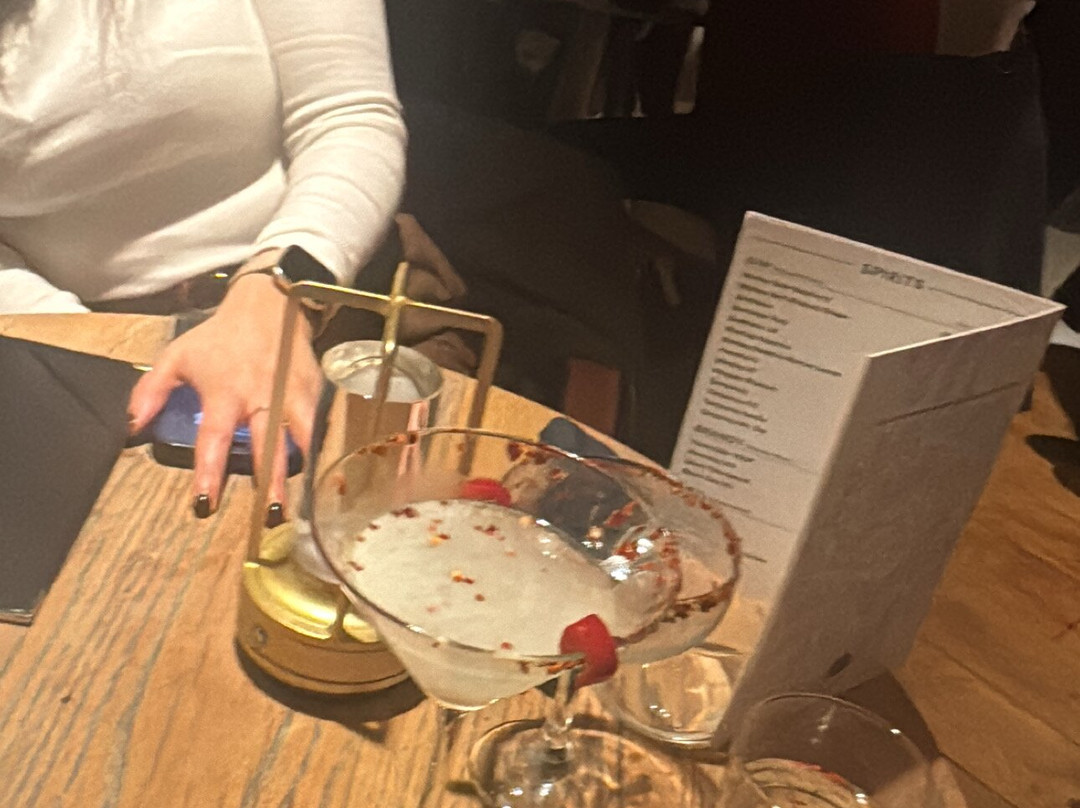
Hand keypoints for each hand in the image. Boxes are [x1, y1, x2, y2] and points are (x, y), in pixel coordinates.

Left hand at [128, 257, 321, 522]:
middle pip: (267, 445)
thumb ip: (152, 391)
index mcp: (225, 392)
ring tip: (299, 505)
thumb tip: (133, 426)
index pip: (215, 438)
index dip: (210, 472)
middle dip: (270, 482)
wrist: (269, 304)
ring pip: (299, 439)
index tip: (204, 503)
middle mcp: (261, 396)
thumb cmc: (220, 335)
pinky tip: (316, 476)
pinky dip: (316, 451)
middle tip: (269, 516)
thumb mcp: (177, 356)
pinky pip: (316, 426)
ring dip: (298, 473)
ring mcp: (291, 394)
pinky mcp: (312, 391)